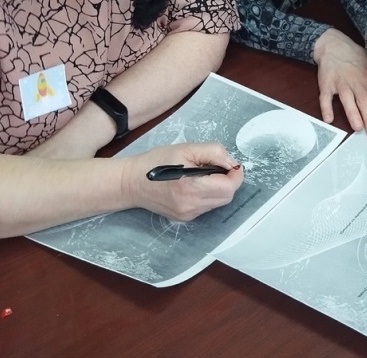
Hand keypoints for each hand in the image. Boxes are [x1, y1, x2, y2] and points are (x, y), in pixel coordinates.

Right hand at [127, 142, 243, 221]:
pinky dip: (208, 195)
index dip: (235, 174)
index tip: (230, 164)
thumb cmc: (157, 161)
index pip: (229, 187)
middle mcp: (191, 206)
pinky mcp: (184, 218)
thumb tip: (232, 163)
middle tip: (217, 167)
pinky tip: (196, 185)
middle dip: (228, 181)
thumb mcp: (187, 148)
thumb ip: (214, 152)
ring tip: (204, 175)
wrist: (131, 182)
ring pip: (218, 203)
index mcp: (192, 188)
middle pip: (226, 197)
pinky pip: (206, 207)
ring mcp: (187, 215)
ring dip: (219, 188)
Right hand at [313, 28, 366, 134]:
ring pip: (347, 100)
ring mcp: (341, 83)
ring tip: (357, 127)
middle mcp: (356, 81)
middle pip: (364, 101)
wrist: (334, 45)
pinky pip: (326, 98)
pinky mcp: (327, 84)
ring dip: (352, 113)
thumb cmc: (356, 58)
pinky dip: (326, 108)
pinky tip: (329, 119)